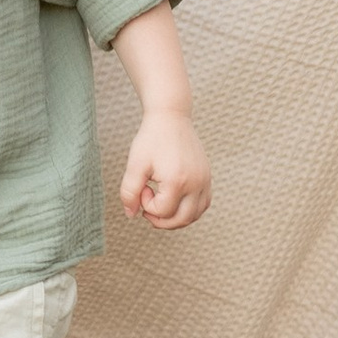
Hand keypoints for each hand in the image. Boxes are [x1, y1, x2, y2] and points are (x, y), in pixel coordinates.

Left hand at [121, 111, 211, 229]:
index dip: (146, 205)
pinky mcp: (207, 177)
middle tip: (147, 207)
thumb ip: (129, 192)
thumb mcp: (135, 165)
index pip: (162, 212)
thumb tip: (131, 215)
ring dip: (176, 217)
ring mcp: (205, 181)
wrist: (171, 117)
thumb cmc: (151, 139)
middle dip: (161, 220)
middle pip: (181, 220)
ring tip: (161, 203)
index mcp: (177, 181)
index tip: (142, 187)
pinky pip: (203, 204)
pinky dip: (190, 209)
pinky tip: (175, 200)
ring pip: (195, 215)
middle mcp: (196, 183)